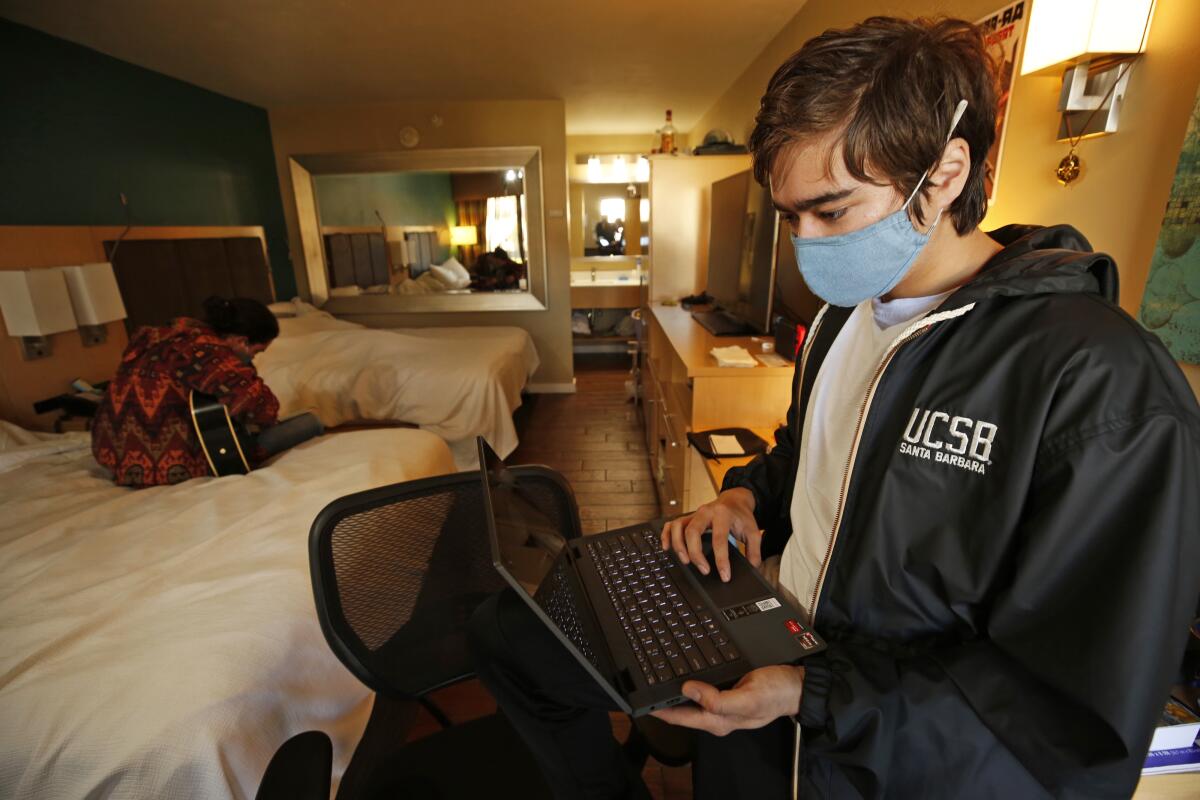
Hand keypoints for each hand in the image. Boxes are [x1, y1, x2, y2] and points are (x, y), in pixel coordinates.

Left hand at [650, 665, 804, 735]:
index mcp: (719, 720)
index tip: (636, 700)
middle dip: (659, 699)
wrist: (798, 685)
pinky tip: (679, 672)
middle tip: (637, 684)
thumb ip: (720, 699)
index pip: (678, 717)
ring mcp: (721, 702)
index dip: (656, 709)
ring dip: (671, 689)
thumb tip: (688, 689)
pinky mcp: (726, 690)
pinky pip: (700, 686)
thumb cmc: (777, 693)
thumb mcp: (750, 698)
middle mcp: (717, 713)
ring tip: (651, 677)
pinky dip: (687, 680)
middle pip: (679, 709)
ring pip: (688, 698)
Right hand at [661, 487, 759, 581]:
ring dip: (679, 546)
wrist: (734, 500)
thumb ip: (754, 550)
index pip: (719, 539)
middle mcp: (705, 512)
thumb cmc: (741, 517)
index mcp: (723, 515)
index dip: (721, 560)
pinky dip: (666, 536)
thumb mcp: (753, 531)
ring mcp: (694, 514)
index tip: (724, 575)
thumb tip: (752, 568)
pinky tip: (666, 548)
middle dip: (696, 554)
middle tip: (704, 570)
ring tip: (685, 561)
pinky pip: (671, 524)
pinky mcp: (687, 518)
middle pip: (693, 532)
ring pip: (678, 527)